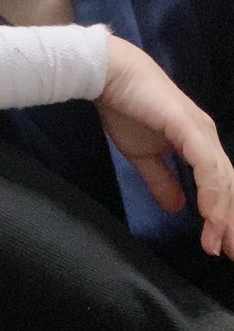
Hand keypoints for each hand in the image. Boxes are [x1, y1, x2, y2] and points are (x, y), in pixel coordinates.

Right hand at [97, 36, 233, 258]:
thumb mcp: (143, 155)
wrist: (110, 76)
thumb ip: (161, 181)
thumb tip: (177, 208)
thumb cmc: (125, 109)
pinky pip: (207, 167)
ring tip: (218, 243)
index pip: (219, 186)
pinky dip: (212, 192)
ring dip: (222, 215)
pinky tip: (211, 215)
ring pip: (223, 181)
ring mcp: (201, 132)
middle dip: (230, 223)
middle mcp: (207, 139)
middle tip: (230, 254)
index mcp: (199, 145)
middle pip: (229, 187)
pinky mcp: (190, 128)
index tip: (219, 247)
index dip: (221, 217)